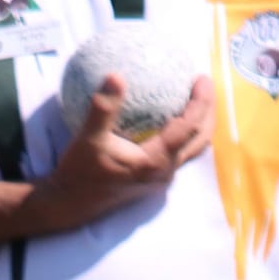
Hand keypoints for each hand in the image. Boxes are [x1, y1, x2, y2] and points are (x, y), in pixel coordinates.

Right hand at [25, 74, 215, 238]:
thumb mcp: (88, 138)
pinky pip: (176, 152)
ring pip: (191, 149)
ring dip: (197, 124)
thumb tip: (115, 75)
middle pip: (200, 139)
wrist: (70, 204)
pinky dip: (181, 133)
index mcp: (155, 161)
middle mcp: (163, 172)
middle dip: (208, 111)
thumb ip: (103, 108)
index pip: (190, 127)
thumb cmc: (79, 172)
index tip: (200, 77)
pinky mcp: (152, 179)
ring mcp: (159, 178)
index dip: (201, 101)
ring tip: (193, 99)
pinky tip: (168, 116)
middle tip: (203, 84)